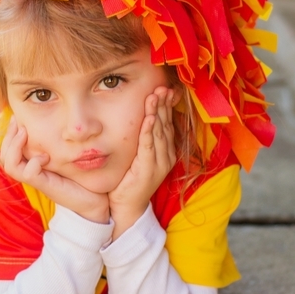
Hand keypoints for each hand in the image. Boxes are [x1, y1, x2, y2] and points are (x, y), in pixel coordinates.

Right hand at [0, 118, 110, 224]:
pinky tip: (45, 156)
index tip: (17, 118)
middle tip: (18, 122)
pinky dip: (34, 162)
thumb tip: (53, 120)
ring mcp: (37, 181)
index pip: (8, 151)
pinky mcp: (46, 186)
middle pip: (4, 157)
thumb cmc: (82, 176)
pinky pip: (28, 174)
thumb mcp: (65, 155)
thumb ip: (55, 143)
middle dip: (8, 137)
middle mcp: (30, 173)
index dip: (8, 135)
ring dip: (15, 147)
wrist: (95, 200)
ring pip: (10, 166)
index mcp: (32, 165)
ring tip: (25, 133)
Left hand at [108, 86, 177, 238]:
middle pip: (166, 124)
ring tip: (155, 96)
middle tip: (161, 87)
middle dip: (163, 104)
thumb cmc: (129, 179)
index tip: (165, 89)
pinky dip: (150, 131)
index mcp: (166, 151)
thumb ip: (141, 138)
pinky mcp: (148, 169)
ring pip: (159, 132)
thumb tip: (141, 117)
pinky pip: (149, 146)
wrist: (126, 206)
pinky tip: (150, 118)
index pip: (168, 123)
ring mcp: (159, 163)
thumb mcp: (138, 155)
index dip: (167, 106)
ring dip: (157, 112)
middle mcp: (166, 156)